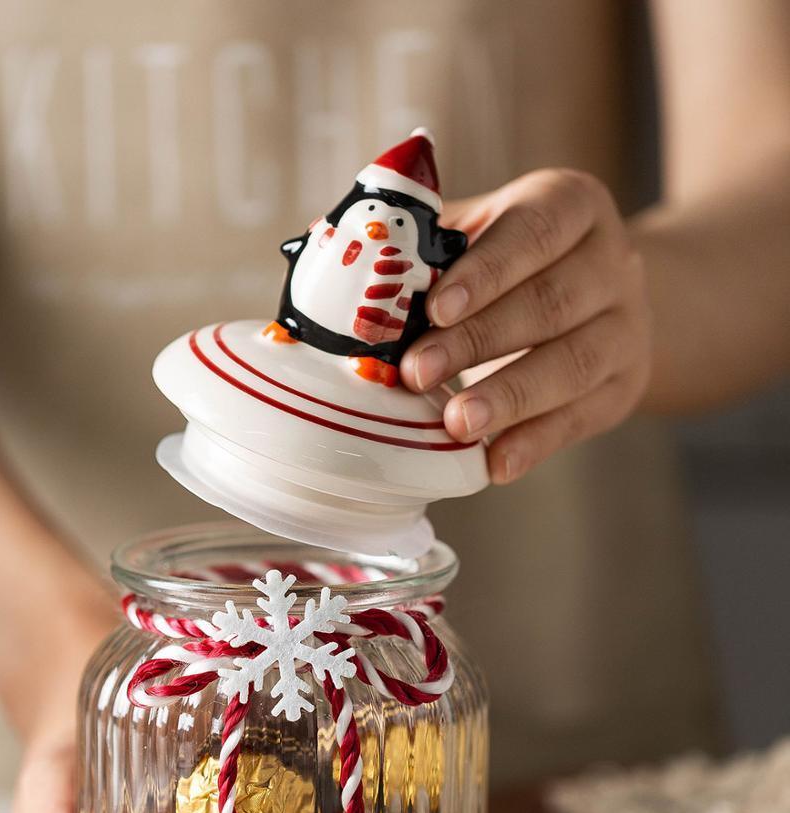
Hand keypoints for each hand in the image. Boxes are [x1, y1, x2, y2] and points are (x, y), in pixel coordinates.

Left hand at [400, 169, 650, 482]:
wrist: (601, 296)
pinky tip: (494, 462)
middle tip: (418, 374)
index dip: (487, 271)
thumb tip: (328, 260)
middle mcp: (612, 263)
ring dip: (510, 398)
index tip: (435, 308)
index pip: (535, 232)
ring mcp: (626, 327)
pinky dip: (536, 443)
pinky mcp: (624, 385)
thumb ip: (422, 242)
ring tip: (456, 425)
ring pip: (574, 364)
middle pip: (550, 303)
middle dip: (479, 341)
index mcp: (570, 207)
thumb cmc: (514, 260)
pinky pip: (581, 417)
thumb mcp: (480, 230)